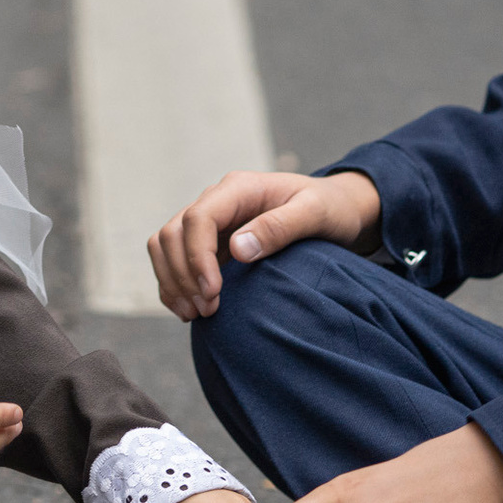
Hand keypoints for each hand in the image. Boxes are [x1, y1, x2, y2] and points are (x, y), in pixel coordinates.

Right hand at [149, 170, 382, 320]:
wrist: (337, 210)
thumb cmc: (330, 209)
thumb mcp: (316, 214)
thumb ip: (280, 227)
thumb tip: (238, 249)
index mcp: (239, 188)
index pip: (198, 218)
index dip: (197, 257)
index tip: (213, 292)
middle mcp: (217, 201)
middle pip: (173, 233)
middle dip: (182, 274)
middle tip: (207, 309)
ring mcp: (210, 222)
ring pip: (165, 246)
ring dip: (172, 281)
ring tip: (194, 314)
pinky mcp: (210, 243)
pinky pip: (175, 260)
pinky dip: (173, 285)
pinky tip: (188, 310)